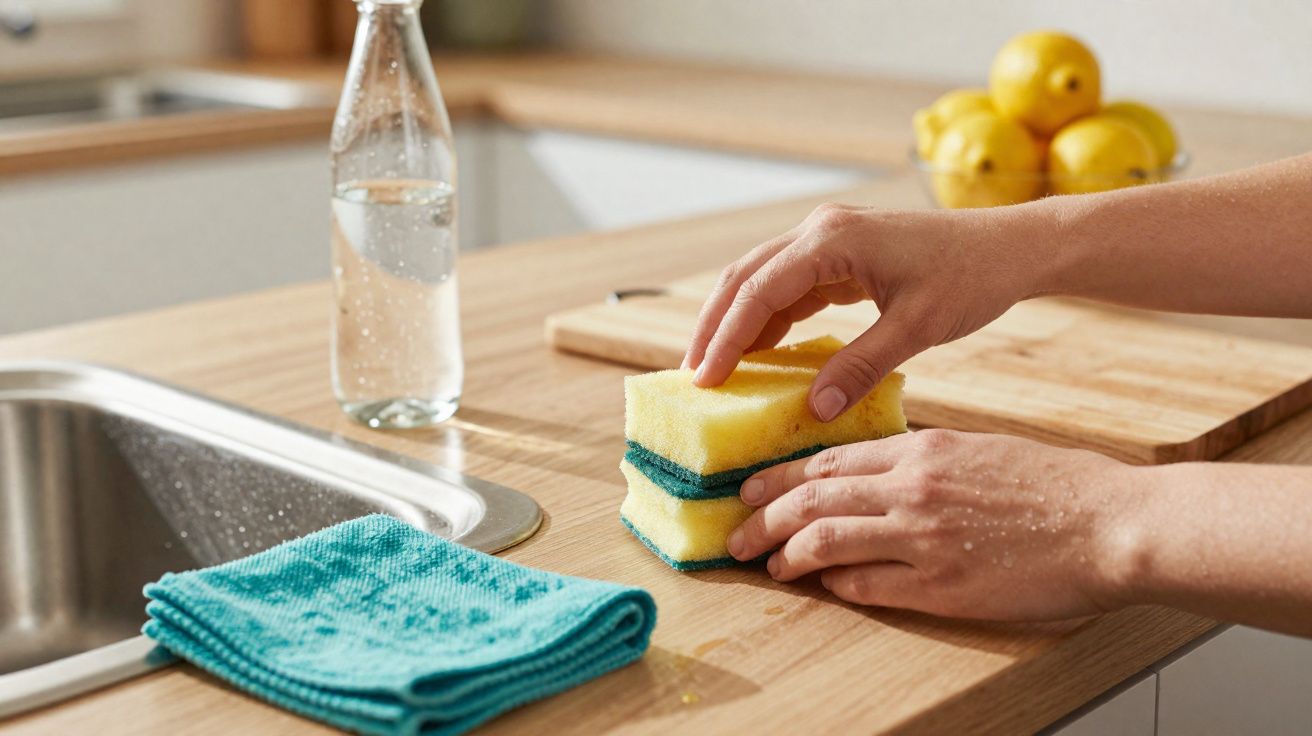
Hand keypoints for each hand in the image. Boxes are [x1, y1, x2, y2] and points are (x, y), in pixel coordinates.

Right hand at [683, 203, 1047, 420]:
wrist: (1010, 247)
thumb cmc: (971, 278)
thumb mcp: (918, 327)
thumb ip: (862, 366)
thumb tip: (816, 409)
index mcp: (832, 240)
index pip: (759, 291)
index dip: (727, 337)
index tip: (705, 381)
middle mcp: (819, 231)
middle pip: (744, 277)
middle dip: (714, 327)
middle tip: (693, 379)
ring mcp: (826, 240)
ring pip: (759, 279)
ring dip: (735, 322)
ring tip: (714, 370)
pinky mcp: (838, 255)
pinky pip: (787, 286)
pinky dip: (766, 319)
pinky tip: (759, 354)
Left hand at [725, 429, 1141, 620]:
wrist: (1111, 523)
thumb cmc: (1055, 485)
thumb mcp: (980, 450)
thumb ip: (925, 461)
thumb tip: (878, 474)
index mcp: (923, 450)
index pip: (829, 461)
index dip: (782, 477)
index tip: (752, 489)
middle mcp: (913, 488)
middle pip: (812, 499)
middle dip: (763, 517)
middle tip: (736, 533)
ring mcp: (924, 538)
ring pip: (826, 540)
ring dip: (788, 554)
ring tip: (768, 565)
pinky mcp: (943, 587)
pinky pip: (868, 586)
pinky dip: (838, 586)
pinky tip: (827, 587)